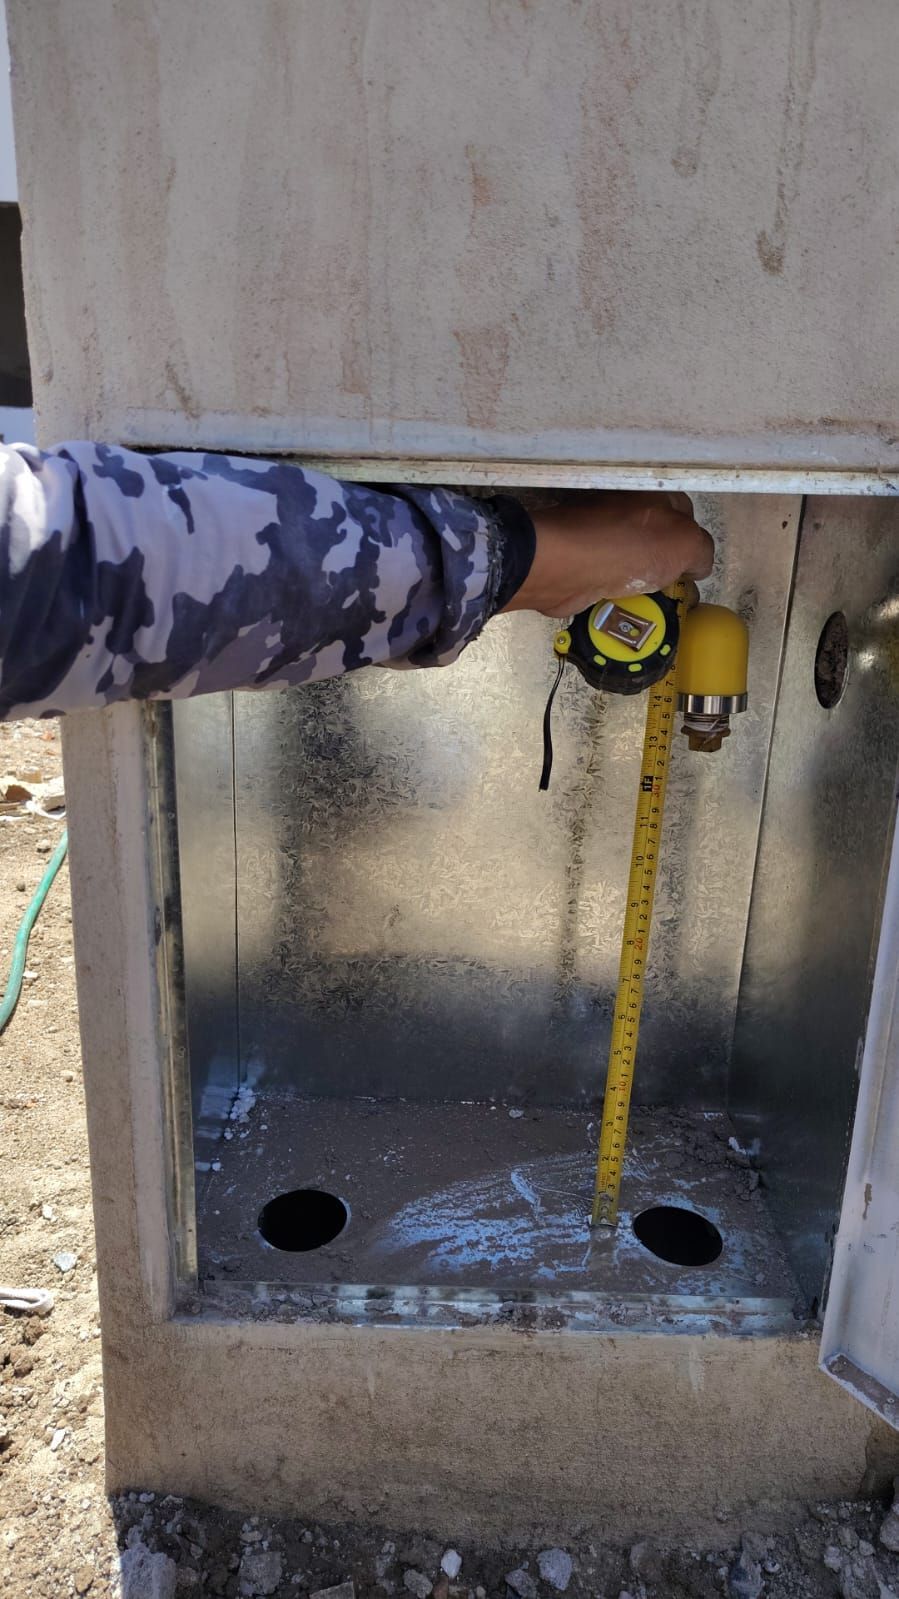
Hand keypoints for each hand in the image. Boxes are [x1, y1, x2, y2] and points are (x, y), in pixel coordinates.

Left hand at [501, 491, 713, 617]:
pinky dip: (614, 591)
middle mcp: (625, 505)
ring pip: (632, 560)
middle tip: (670, 591)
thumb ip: (701, 550)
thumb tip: (695, 564)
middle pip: (658, 539)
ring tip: (646, 603)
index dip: (692, 544)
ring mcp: (598, 530)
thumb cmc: (630, 546)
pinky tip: (620, 604)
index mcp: (652, 492)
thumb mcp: (686, 544)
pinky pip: (607, 576)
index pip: (686, 515)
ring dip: (641, 583)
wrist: (565, 564)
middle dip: (665, 566)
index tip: (691, 571)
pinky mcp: (579, 556)